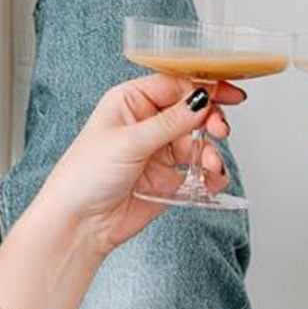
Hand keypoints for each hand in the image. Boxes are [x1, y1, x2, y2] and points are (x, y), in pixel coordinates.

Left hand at [23, 71, 244, 252]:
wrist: (79, 223)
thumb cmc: (85, 176)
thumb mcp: (129, 140)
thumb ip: (170, 122)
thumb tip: (201, 100)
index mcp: (130, 101)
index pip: (175, 85)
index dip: (203, 87)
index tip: (228, 93)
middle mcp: (146, 123)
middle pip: (191, 112)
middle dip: (210, 120)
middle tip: (219, 130)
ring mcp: (157, 151)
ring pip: (197, 143)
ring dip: (210, 152)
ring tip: (211, 166)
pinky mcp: (166, 179)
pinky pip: (196, 172)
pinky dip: (209, 176)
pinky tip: (212, 180)